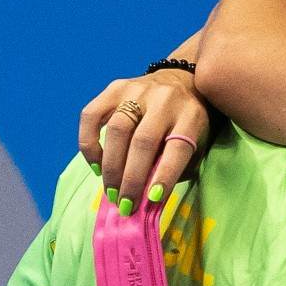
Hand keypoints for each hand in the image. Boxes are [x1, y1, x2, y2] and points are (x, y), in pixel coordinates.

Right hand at [79, 65, 210, 210]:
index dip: (164, 175)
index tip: (152, 199)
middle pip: (143, 142)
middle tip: (124, 205)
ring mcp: (138, 90)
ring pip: (117, 129)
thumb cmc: (188, 124)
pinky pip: (92, 115)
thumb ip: (175, 169)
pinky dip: (88, 143)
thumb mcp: (196, 145)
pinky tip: (96, 165)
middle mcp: (165, 100)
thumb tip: (147, 198)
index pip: (177, 148)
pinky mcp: (115, 87)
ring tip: (111, 191)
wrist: (182, 80)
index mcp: (190, 116)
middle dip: (130, 178)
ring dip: (110, 166)